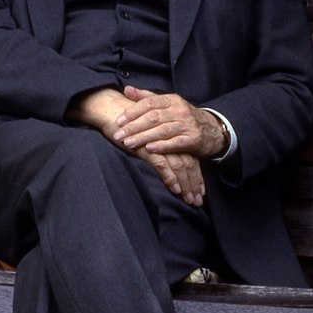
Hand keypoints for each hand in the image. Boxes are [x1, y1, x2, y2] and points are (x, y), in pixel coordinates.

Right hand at [66, 87, 204, 204]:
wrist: (111, 111)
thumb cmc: (128, 126)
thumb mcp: (148, 139)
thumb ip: (158, 149)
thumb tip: (167, 168)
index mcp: (172, 136)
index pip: (191, 158)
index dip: (196, 176)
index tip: (200, 192)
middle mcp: (169, 138)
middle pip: (189, 163)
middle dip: (194, 184)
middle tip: (197, 201)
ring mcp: (159, 142)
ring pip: (179, 166)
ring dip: (186, 184)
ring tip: (189, 200)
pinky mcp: (147, 147)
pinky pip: (163, 164)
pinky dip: (170, 178)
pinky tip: (175, 189)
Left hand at [113, 86, 227, 158]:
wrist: (212, 130)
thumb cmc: (184, 117)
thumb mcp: (168, 104)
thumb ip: (146, 97)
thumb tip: (126, 89)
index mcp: (172, 100)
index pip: (149, 103)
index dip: (132, 112)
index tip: (118, 121)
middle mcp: (180, 110)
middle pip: (153, 117)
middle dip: (134, 127)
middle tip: (119, 135)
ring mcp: (187, 125)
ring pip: (162, 130)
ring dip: (143, 137)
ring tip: (128, 143)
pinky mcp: (193, 139)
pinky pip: (176, 143)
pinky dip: (162, 146)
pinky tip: (149, 149)